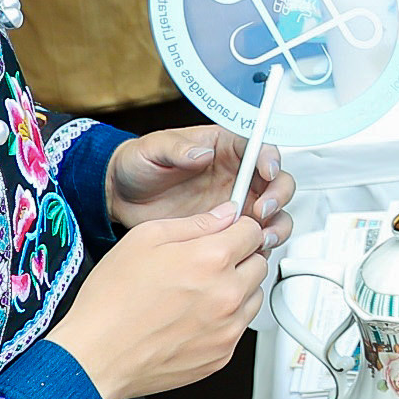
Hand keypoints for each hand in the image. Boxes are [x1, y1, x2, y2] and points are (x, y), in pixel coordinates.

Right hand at [51, 205, 271, 398]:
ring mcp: (228, 329)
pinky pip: (239, 328)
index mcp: (212, 260)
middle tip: (208, 262)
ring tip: (198, 292)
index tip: (228, 233)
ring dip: (236, 288)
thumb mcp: (144, 239)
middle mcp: (228, 295)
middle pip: (260, 263)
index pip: (253, 231)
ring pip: (253, 296)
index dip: (238, 227)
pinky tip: (193, 316)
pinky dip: (225, 319)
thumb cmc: (112, 300)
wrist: (97, 356)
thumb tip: (224, 215)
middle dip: (240, 257)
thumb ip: (194, 223)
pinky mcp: (222, 355)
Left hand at [106, 126, 295, 241]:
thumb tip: (203, 152)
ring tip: (260, 236)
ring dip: (274, 224)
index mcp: (224, 148)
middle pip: (276, 182)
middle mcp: (236, 176)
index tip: (267, 172)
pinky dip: (258, 245)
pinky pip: (253, 238)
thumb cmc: (138, 165)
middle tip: (261, 210)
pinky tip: (249, 250)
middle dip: (277, 196)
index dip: (270, 160)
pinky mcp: (226, 230)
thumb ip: (177, 148)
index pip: (260, 149)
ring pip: (272, 213)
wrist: (122, 198)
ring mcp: (234, 204)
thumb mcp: (153, 149)